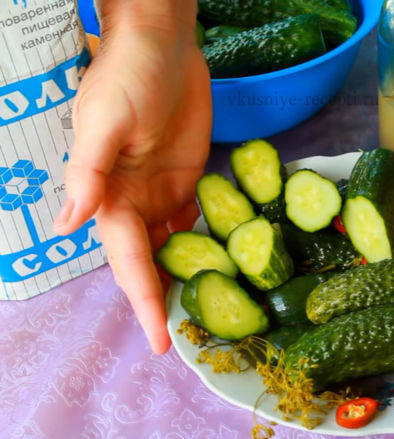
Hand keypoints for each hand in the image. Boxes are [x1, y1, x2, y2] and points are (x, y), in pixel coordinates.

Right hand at [53, 1, 210, 352]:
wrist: (164, 47)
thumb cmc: (127, 78)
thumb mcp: (103, 121)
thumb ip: (88, 172)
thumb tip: (69, 223)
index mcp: (110, 198)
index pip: (127, 260)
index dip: (142, 300)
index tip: (160, 340)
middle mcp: (135, 203)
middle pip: (150, 264)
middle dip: (165, 301)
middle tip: (193, 339)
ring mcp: (164, 193)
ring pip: (176, 248)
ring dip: (189, 279)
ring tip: (213, 315)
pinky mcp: (192, 180)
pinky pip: (200, 221)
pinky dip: (210, 245)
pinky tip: (227, 267)